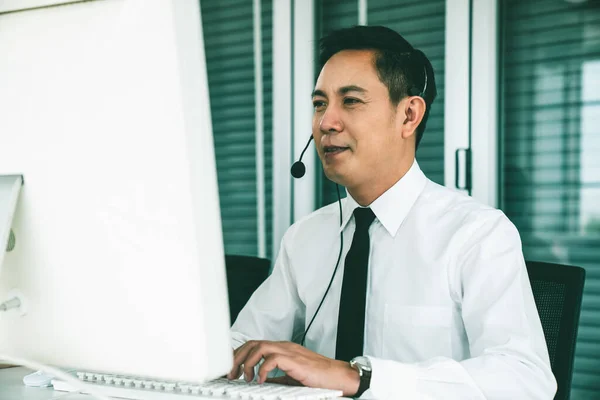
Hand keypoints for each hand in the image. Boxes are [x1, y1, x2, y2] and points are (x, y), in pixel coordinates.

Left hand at [227, 340, 359, 396]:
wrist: (338, 376)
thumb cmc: (318, 377)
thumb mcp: (291, 376)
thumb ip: (275, 376)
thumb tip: (259, 380)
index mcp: (282, 349)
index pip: (255, 344)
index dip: (240, 354)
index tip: (231, 366)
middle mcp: (284, 346)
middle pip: (253, 343)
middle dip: (238, 357)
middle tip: (232, 373)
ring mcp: (289, 351)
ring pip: (259, 347)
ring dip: (247, 362)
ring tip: (245, 377)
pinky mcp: (294, 360)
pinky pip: (272, 359)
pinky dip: (262, 369)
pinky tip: (260, 380)